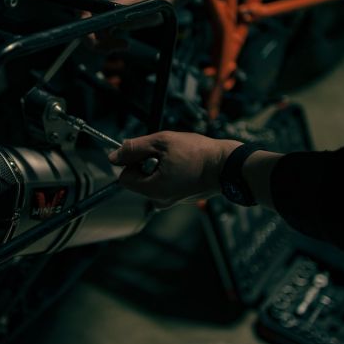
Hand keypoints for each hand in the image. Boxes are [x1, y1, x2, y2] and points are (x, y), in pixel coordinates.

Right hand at [82, 0, 176, 51]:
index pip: (85, 4)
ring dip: (104, 43)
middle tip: (113, 47)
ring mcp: (101, 8)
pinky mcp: (105, 19)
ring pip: (92, 31)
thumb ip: (123, 11)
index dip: (86, 22)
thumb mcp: (141, 3)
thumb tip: (107, 22)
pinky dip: (108, 43)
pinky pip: (100, 35)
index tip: (95, 38)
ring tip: (123, 45)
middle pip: (85, 20)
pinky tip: (123, 44)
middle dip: (96, 38)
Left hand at [108, 131, 240, 206]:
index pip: (124, 178)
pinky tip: (183, 164)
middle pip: (137, 180)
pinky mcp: (180, 198)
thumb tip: (114, 156)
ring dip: (158, 167)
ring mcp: (171, 201)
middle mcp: (160, 200)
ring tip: (176, 157)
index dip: (131, 161)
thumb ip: (134, 148)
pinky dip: (169, 172)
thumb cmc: (199, 153)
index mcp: (152, 190)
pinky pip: (165, 183)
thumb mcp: (162, 142)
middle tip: (165, 152)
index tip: (146, 151)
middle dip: (145, 163)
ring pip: (151, 180)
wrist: (229, 166)